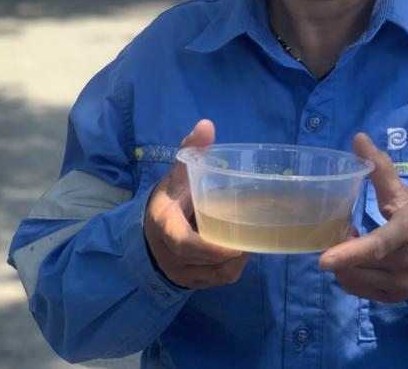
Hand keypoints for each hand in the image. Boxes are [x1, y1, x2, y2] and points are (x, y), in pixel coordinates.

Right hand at [144, 119, 248, 288]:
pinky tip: (242, 253)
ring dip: (235, 262)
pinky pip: (216, 281)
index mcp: (163, 225)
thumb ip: (192, 151)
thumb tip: (206, 125)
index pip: (183, 243)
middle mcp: (167, 254)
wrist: (152, 227)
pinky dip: (231, 270)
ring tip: (251, 240)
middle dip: (230, 254)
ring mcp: (177, 272)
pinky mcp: (189, 282)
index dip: (210, 248)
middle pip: (203, 262)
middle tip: (255, 235)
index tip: (236, 245)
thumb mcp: (178, 174)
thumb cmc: (172, 197)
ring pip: (213, 276)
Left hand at [318, 133, 407, 302]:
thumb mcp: (402, 193)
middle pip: (356, 264)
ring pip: (352, 280)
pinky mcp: (394, 299)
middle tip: (348, 230)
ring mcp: (399, 285)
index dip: (349, 252)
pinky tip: (360, 262)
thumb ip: (379, 168)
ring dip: (344, 264)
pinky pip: (358, 291)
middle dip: (342, 247)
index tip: (323, 260)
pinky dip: (351, 275)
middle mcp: (404, 264)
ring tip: (355, 245)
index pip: (377, 245)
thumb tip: (359, 138)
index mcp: (406, 233)